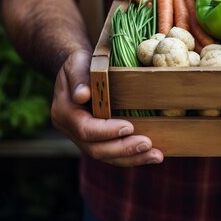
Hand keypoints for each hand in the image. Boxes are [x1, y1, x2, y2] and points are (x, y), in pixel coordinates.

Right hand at [51, 50, 163, 165]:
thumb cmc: (80, 63)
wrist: (78, 70)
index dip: (106, 131)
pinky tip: (151, 154)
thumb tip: (82, 95)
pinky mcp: (97, 140)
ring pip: (106, 156)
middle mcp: (72, 130)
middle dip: (123, 149)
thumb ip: (79, 78)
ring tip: (156, 155)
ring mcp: (83, 138)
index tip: (129, 127)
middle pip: (96, 149)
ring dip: (132, 158)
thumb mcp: (77, 63)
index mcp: (64, 113)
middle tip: (148, 144)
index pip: (85, 129)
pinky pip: (113, 153)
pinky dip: (132, 155)